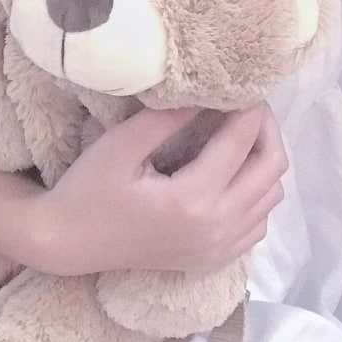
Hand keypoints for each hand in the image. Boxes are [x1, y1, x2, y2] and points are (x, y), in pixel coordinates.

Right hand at [31, 104, 286, 277]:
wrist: (69, 243)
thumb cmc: (89, 189)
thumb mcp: (121, 145)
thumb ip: (166, 119)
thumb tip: (206, 93)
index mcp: (193, 199)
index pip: (242, 141)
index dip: (249, 106)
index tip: (243, 83)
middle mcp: (216, 228)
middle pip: (271, 169)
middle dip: (265, 128)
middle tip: (245, 104)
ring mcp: (219, 249)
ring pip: (272, 197)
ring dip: (264, 160)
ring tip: (238, 132)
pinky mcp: (214, 259)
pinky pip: (259, 223)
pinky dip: (257, 193)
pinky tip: (231, 172)